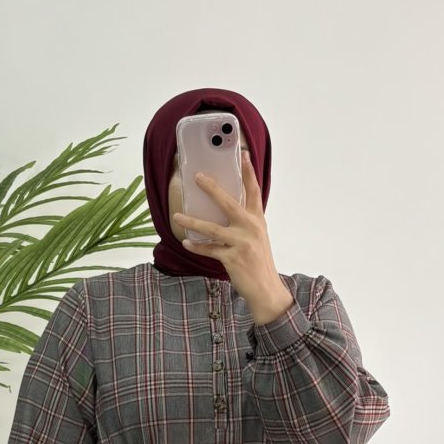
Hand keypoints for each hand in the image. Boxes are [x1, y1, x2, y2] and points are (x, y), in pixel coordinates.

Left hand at [172, 152, 290, 316]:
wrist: (266, 288)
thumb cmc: (259, 262)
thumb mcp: (257, 237)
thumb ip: (244, 222)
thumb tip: (224, 209)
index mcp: (257, 220)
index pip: (253, 191)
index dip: (249, 173)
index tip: (243, 155)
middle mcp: (251, 228)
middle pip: (229, 203)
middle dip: (212, 188)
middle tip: (198, 177)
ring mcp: (241, 243)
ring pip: (212, 228)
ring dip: (192, 221)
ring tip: (177, 215)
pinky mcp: (232, 258)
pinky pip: (209, 249)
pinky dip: (197, 246)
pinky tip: (186, 241)